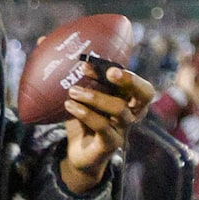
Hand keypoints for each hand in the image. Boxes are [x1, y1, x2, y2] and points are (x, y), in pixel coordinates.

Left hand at [59, 65, 155, 194]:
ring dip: (95, 97)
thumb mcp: (81, 96)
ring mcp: (124, 128)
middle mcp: (132, 112)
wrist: (80, 153)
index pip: (135, 81)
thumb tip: (53, 47)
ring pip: (119, 108)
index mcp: (129, 97)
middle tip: (109, 73)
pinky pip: (103, 126)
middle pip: (145, 94)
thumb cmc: (84, 120)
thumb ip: (76, 76)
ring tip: (72, 91)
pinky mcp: (111, 143)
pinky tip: (70, 106)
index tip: (93, 63)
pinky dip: (86, 113)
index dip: (121, 71)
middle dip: (130, 80)